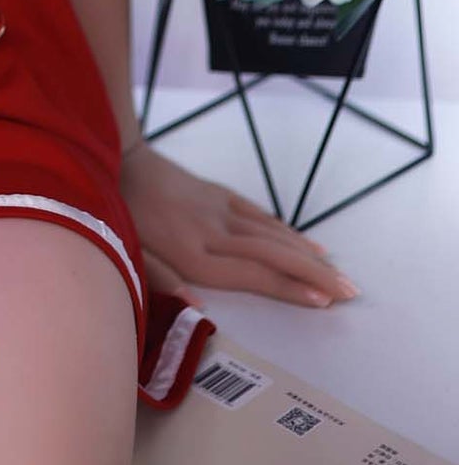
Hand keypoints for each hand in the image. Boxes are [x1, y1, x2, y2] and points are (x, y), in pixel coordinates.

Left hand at [118, 142, 361, 310]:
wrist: (113, 156)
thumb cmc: (116, 213)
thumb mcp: (128, 252)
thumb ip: (161, 281)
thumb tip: (198, 309)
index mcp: (192, 252)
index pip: (252, 274)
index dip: (288, 288)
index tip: (324, 301)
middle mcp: (214, 231)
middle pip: (273, 254)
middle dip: (314, 275)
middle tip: (351, 293)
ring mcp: (219, 210)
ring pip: (272, 233)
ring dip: (309, 255)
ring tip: (340, 275)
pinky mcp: (217, 193)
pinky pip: (260, 214)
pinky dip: (287, 230)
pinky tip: (307, 243)